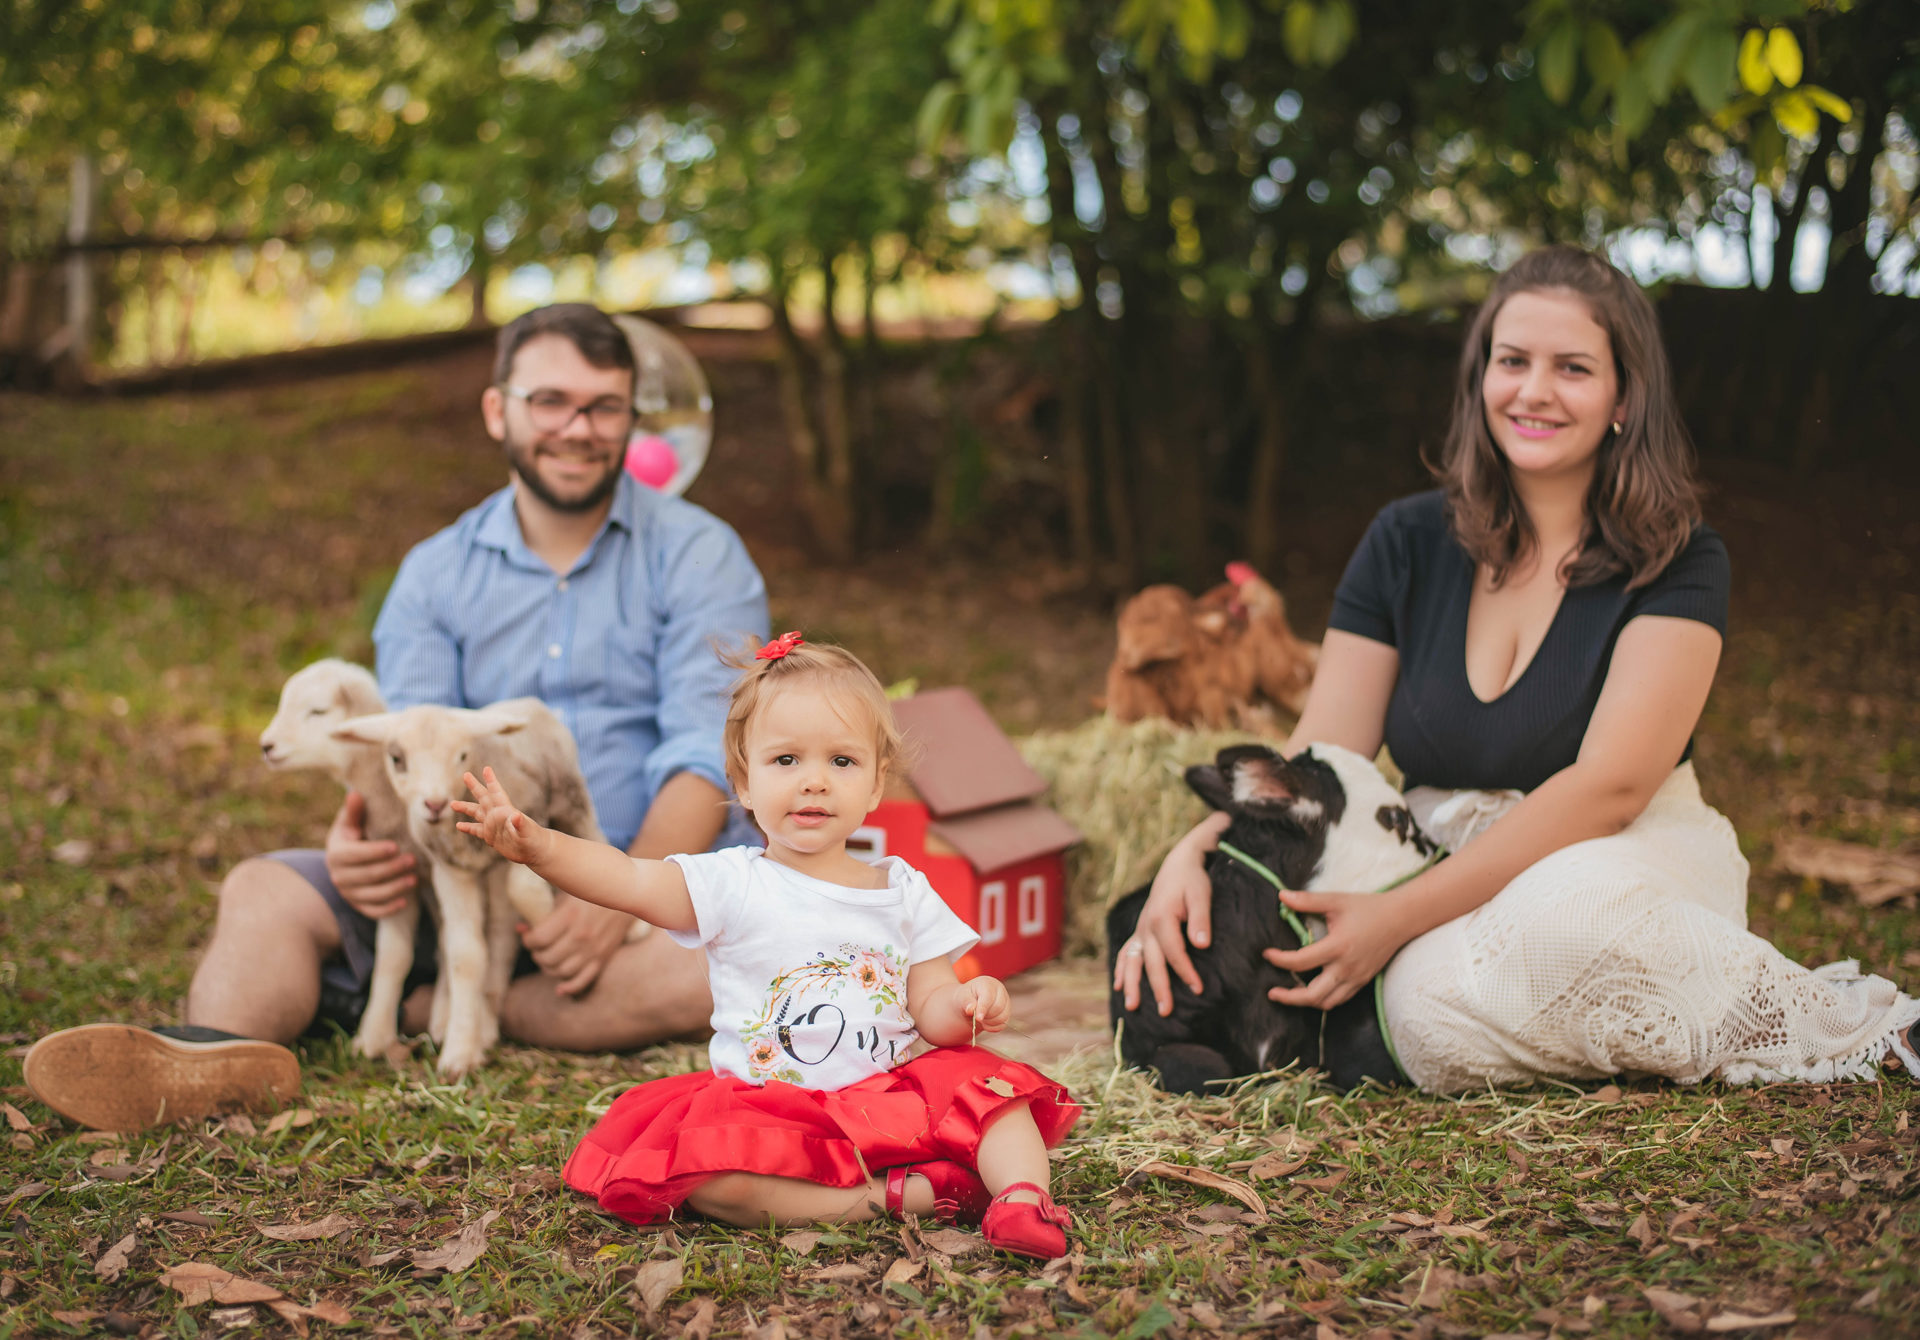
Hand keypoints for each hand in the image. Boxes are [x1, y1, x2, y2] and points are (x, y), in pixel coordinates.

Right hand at [324, 790, 416, 919]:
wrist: (344, 859)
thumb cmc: (353, 835)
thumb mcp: (350, 823)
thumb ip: (354, 811)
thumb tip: (356, 793)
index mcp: (336, 853)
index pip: (355, 855)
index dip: (374, 851)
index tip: (395, 846)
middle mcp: (338, 876)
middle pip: (367, 876)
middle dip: (391, 869)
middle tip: (413, 860)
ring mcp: (348, 893)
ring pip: (372, 895)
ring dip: (394, 888)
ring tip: (414, 879)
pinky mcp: (358, 905)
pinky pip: (372, 911)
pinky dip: (388, 909)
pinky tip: (404, 902)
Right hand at [451, 767, 545, 864]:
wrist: (535, 851)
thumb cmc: (533, 839)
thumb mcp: (526, 831)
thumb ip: (520, 824)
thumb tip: (516, 816)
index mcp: (505, 810)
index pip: (496, 793)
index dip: (491, 781)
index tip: (486, 768)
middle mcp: (497, 815)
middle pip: (484, 797)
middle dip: (475, 786)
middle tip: (465, 775)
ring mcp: (493, 825)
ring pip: (476, 813)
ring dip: (465, 808)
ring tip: (452, 804)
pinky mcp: (492, 836)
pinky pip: (476, 830)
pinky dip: (468, 828)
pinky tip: (459, 826)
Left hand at [518, 891, 634, 995]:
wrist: (627, 897)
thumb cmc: (592, 892)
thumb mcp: (567, 894)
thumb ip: (544, 911)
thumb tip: (520, 928)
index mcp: (571, 915)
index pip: (539, 939)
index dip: (528, 940)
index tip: (528, 935)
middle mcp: (582, 935)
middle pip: (547, 958)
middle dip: (536, 953)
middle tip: (537, 947)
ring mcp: (593, 949)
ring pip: (561, 972)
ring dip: (548, 968)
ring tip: (547, 958)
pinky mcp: (603, 958)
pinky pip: (583, 981)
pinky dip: (569, 987)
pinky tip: (559, 987)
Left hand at [955, 976, 1011, 1032]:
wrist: (970, 1003)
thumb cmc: (966, 997)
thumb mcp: (962, 997)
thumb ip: (966, 1002)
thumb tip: (970, 1009)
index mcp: (988, 983)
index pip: (989, 996)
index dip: (983, 1008)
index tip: (978, 1018)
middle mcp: (1000, 991)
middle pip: (998, 1007)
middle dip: (986, 1016)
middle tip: (975, 1017)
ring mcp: (1006, 1002)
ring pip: (1003, 1017)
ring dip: (989, 1023)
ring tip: (980, 1019)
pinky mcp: (1007, 1013)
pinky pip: (1003, 1024)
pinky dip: (993, 1027)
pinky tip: (985, 1024)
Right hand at [1115, 810, 1230, 1016]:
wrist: (1178, 865)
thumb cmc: (1193, 880)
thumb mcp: (1201, 894)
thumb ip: (1200, 919)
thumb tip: (1201, 944)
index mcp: (1161, 918)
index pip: (1174, 952)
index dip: (1186, 972)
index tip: (1198, 989)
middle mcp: (1146, 926)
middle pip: (1151, 963)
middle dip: (1159, 988)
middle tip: (1167, 1011)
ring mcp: (1140, 929)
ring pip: (1133, 961)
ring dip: (1132, 984)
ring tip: (1132, 1007)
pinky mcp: (1140, 930)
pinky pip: (1127, 952)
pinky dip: (1122, 969)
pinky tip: (1119, 986)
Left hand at [1264, 889, 1410, 1009]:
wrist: (1400, 919)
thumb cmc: (1367, 908)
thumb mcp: (1336, 900)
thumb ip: (1308, 901)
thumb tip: (1281, 896)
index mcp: (1338, 947)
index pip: (1301, 962)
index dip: (1280, 960)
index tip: (1266, 954)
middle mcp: (1346, 968)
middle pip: (1313, 995)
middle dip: (1289, 998)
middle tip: (1272, 993)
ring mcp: (1356, 978)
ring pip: (1327, 1002)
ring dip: (1305, 1002)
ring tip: (1289, 995)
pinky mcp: (1363, 982)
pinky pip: (1340, 999)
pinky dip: (1323, 999)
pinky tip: (1312, 991)